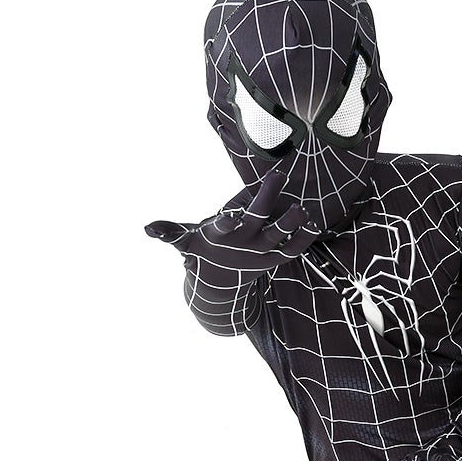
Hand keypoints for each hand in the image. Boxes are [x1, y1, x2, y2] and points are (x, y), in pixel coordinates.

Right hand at [144, 172, 319, 276]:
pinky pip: (293, 249)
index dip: (227, 222)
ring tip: (302, 208)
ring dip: (291, 223)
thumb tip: (147, 229)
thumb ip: (170, 232)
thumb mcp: (186, 242)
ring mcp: (261, 253)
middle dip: (267, 199)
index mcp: (220, 236)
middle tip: (279, 175)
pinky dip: (304, 238)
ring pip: (280, 238)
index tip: (231, 215)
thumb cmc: (203, 252)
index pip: (223, 227)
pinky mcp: (275, 259)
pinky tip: (314, 223)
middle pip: (258, 222)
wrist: (221, 285)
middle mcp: (243, 244)